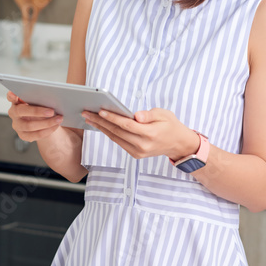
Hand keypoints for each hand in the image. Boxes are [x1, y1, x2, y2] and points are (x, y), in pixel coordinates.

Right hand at [7, 91, 62, 141]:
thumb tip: (53, 93)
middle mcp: (14, 113)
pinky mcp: (23, 135)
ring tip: (59, 119)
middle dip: (37, 111)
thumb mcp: (39, 100)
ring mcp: (17, 125)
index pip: (11, 97)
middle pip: (21, 111)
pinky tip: (55, 126)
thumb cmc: (39, 106)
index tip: (14, 93)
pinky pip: (35, 135)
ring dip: (46, 123)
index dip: (11, 96)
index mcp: (16, 102)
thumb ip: (40, 97)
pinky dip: (47, 130)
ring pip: (29, 125)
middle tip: (51, 111)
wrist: (42, 121)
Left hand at [82, 107, 198, 161]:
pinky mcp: (135, 154)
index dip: (113, 118)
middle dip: (100, 122)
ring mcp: (138, 152)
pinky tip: (100, 125)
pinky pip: (119, 142)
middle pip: (117, 132)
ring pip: (115, 138)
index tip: (100, 111)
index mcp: (150, 134)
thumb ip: (149, 114)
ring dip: (101, 128)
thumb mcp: (164, 114)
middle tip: (87, 113)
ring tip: (89, 118)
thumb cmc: (170, 125)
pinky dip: (109, 133)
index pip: (127, 125)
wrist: (177, 144)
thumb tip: (136, 116)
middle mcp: (142, 145)